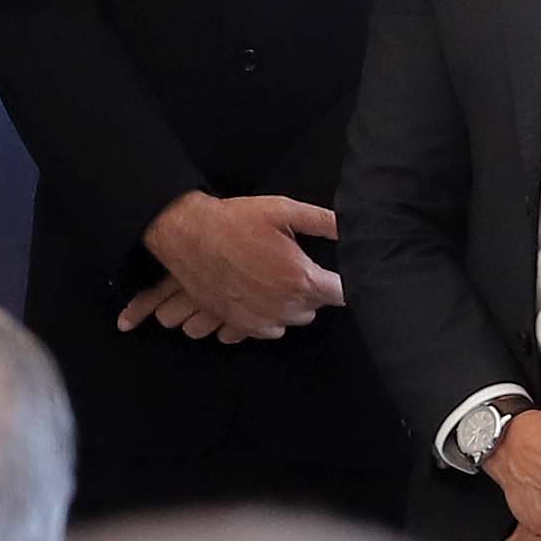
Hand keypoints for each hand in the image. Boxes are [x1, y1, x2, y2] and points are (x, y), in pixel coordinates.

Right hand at [120, 191, 343, 343]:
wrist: (187, 235)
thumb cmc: (235, 221)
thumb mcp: (283, 210)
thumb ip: (324, 221)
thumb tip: (353, 228)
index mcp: (301, 279)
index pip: (343, 293)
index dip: (344, 282)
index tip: (335, 273)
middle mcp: (284, 305)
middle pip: (317, 307)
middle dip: (313, 290)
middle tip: (295, 265)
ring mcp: (261, 318)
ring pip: (294, 319)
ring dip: (291, 303)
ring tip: (275, 278)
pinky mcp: (239, 323)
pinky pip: (270, 330)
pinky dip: (270, 316)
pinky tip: (260, 294)